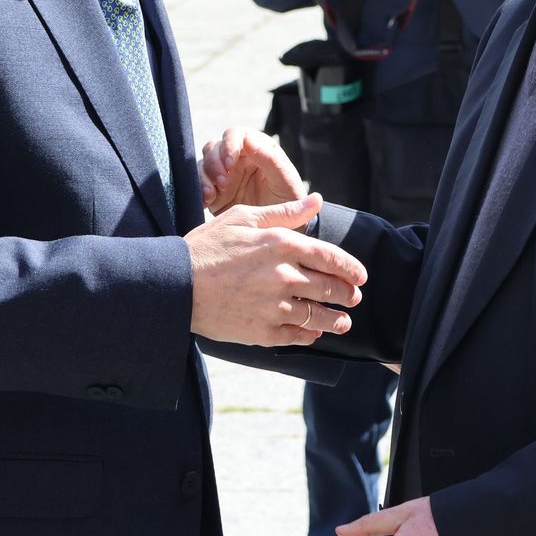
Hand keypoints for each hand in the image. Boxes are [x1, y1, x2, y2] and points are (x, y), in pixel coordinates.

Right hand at [185, 193, 367, 346]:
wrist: (175, 285)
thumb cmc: (207, 247)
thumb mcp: (243, 217)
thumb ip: (285, 212)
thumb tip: (317, 199)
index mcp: (282, 244)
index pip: (332, 258)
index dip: (352, 269)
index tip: (360, 276)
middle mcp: (284, 276)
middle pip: (331, 288)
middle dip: (348, 294)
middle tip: (354, 297)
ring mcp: (275, 307)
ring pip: (319, 316)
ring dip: (337, 320)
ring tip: (343, 321)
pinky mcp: (263, 332)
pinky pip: (297, 336)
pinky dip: (310, 335)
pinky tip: (313, 333)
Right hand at [200, 127, 306, 213]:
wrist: (282, 229)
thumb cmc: (289, 201)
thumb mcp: (284, 180)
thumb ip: (270, 158)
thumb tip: (249, 139)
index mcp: (256, 149)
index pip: (235, 134)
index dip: (228, 144)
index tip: (229, 162)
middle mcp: (238, 158)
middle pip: (214, 147)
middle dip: (214, 162)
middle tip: (222, 181)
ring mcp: (224, 174)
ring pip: (204, 163)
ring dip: (205, 175)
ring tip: (213, 193)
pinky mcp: (214, 191)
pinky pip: (199, 183)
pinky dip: (199, 189)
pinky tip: (207, 200)